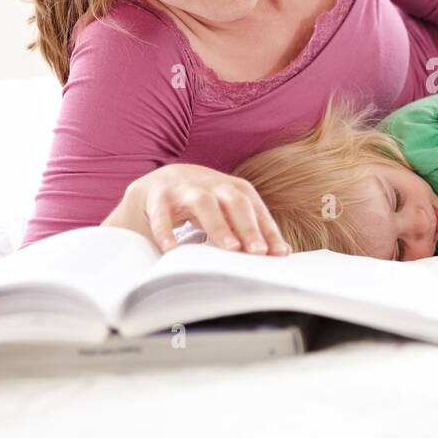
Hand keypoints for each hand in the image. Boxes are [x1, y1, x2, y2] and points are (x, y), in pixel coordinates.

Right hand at [107, 163, 290, 255]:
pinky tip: (172, 250)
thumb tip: (280, 253)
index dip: (268, 230)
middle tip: (258, 252)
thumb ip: (248, 229)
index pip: (255, 208)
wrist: (157, 183)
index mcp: (232, 188)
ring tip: (229, 248)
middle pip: (235, 201)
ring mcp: (184, 188)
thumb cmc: (201, 202)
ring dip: (219, 225)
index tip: (279, 253)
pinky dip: (166, 231)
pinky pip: (162, 214)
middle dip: (249, 227)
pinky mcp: (158, 196)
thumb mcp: (225, 211)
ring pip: (204, 203)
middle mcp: (211, 184)